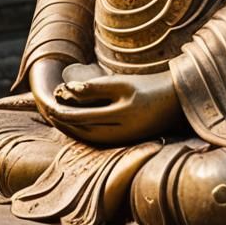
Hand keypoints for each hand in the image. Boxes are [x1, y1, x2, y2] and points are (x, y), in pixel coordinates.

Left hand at [29, 58, 181, 146]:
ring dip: (72, 131)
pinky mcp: (126, 141)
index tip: (49, 106)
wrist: (177, 102)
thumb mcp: (122, 83)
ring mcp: (124, 140)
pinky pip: (99, 140)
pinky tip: (76, 126)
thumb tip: (69, 90)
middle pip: (83, 132)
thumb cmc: (149, 88)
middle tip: (48, 115)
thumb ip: (95, 88)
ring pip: (90, 139)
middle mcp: (120, 134)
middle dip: (64, 124)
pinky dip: (84, 133)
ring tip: (57, 120)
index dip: (63, 113)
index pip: (82, 118)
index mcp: (119, 118)